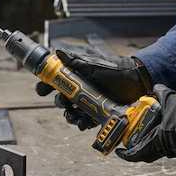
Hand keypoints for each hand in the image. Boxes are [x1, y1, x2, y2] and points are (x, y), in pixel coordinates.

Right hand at [36, 48, 153, 129]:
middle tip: (64, 103)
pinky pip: (85, 121)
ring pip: (71, 113)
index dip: (45, 86)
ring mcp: (87, 102)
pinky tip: (84, 124)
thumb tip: (57, 52)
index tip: (42, 90)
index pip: (55, 82)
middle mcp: (79, 90)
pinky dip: (82, 124)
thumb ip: (75, 61)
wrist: (134, 81)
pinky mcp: (96, 113)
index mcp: (75, 77)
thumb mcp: (92, 65)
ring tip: (76, 118)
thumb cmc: (112, 70)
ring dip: (70, 117)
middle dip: (60, 104)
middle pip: (61, 100)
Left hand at [115, 84, 175, 162]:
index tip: (118, 151)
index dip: (124, 154)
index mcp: (155, 143)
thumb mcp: (172, 102)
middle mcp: (163, 149)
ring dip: (151, 139)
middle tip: (133, 136)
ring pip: (157, 148)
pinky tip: (168, 124)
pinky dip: (164, 136)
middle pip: (145, 152)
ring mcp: (173, 150)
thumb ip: (162, 93)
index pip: (134, 154)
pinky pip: (168, 144)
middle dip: (137, 146)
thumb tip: (156, 87)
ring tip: (150, 126)